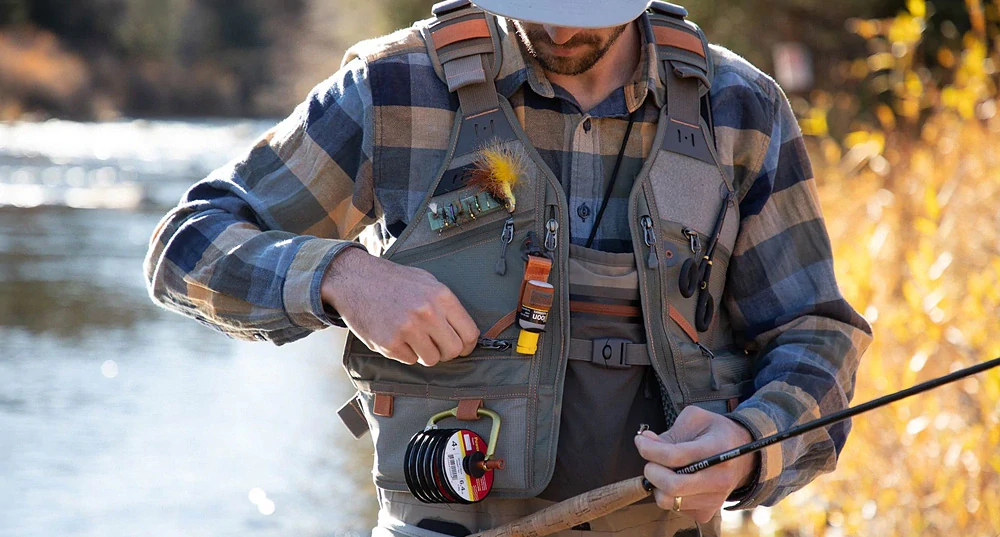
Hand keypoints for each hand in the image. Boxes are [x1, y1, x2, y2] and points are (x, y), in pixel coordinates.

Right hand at [321, 248, 479, 366]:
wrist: (355, 279)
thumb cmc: (393, 281)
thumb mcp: (426, 281)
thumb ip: (446, 305)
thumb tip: (464, 331)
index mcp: (441, 296)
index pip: (469, 334)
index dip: (467, 345)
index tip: (461, 347)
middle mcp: (427, 313)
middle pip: (454, 350)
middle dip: (447, 351)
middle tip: (436, 345)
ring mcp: (408, 329)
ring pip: (432, 360)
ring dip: (425, 353)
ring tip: (414, 339)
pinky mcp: (390, 343)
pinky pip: (409, 360)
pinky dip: (405, 353)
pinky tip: (396, 336)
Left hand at [634, 406, 756, 522]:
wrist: (743, 458)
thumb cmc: (716, 434)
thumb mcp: (696, 419)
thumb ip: (669, 432)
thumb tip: (645, 440)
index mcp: (717, 450)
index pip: (675, 456)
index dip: (649, 449)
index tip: (640, 441)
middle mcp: (719, 478)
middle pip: (672, 485)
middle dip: (651, 471)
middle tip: (650, 460)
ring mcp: (714, 499)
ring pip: (669, 500)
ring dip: (657, 484)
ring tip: (664, 470)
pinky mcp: (707, 512)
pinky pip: (674, 507)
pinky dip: (667, 494)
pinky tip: (676, 480)